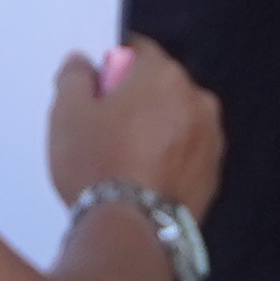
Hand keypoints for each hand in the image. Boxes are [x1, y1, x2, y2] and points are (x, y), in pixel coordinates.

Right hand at [44, 35, 224, 218]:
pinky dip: (169, 158)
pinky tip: (141, 178)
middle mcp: (196, 100)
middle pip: (159, 86)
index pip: (137, 51)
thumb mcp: (67, 114)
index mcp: (164, 76)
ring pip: (175, 120)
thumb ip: (74, 76)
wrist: (131, 230)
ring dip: (155, 130)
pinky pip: (186, 152)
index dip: (112, 69)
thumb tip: (81, 64)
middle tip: (104, 131)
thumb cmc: (100, 171)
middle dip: (134, 101)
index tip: (98, 89)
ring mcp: (210, 138)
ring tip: (122, 160)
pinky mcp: (213, 171)